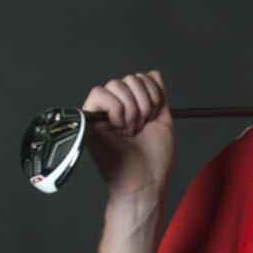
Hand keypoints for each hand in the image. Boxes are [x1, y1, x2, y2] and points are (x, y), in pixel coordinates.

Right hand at [82, 70, 174, 201]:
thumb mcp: (163, 119)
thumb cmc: (155, 157)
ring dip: (131, 109)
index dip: (152, 94)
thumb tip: (153, 73)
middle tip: (141, 127)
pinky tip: (118, 128)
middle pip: (128, 78)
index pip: (140, 78)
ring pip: (115, 84)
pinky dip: (115, 109)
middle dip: (143, 103)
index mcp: (133, 106)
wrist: (145, 179)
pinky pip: (98, 94)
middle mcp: (116, 108)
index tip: (153, 118)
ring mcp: (102, 112)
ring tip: (131, 130)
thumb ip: (159, 95)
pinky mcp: (88, 120)